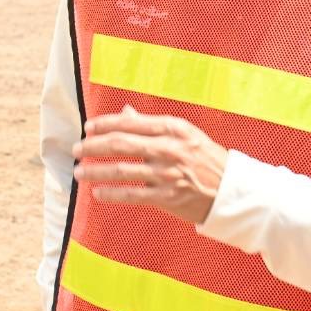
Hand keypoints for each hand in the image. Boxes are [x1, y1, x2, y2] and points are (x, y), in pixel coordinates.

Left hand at [72, 106, 227, 224]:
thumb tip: (125, 112)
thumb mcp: (184, 135)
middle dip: (93, 146)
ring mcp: (168, 174)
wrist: (234, 191)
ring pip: (121, 170)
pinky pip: (132, 195)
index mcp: (173, 128)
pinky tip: (98, 192)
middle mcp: (169, 149)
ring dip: (95, 171)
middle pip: (120, 144)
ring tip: (79, 172)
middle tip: (76, 149)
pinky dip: (112, 193)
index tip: (87, 128)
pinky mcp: (168, 198)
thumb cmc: (207, 159)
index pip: (130, 123)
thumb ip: (152, 125)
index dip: (104, 124)